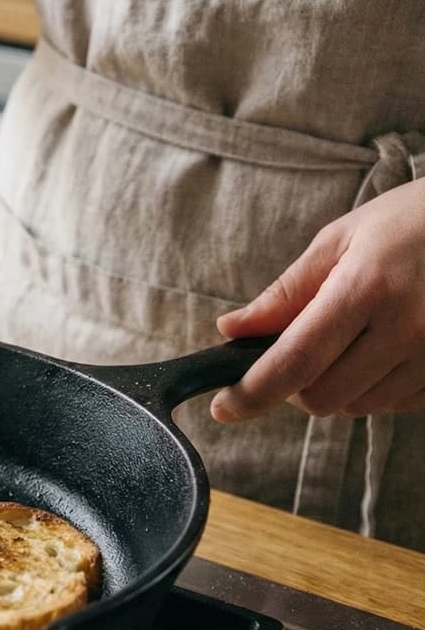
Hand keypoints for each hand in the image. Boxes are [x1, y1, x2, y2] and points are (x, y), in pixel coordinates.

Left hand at [212, 176, 424, 421]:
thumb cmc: (410, 222)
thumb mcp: (341, 240)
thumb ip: (286, 292)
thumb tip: (232, 330)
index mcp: (368, 288)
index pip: (297, 360)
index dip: (253, 392)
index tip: (224, 408)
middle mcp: (407, 328)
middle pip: (324, 396)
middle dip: (294, 387)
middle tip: (295, 353)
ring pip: (359, 406)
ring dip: (336, 387)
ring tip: (349, 341)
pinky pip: (397, 404)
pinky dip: (374, 388)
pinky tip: (382, 350)